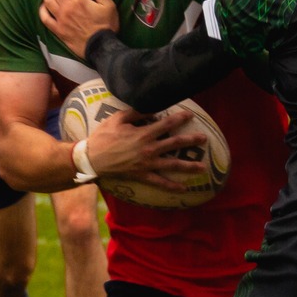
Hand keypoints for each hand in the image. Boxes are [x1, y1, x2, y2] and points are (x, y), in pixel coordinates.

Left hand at [40, 0, 118, 54]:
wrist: (101, 47)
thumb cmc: (106, 25)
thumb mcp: (109, 5)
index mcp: (79, 0)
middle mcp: (67, 8)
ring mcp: (60, 19)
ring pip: (47, 0)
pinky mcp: (58, 30)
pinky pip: (45, 18)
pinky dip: (42, 10)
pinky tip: (43, 4)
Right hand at [85, 105, 206, 190]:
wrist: (92, 158)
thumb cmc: (103, 137)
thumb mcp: (118, 118)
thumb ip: (136, 112)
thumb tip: (152, 108)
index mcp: (143, 133)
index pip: (167, 124)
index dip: (180, 119)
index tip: (190, 116)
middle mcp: (149, 149)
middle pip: (174, 144)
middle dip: (191, 141)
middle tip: (204, 139)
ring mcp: (147, 164)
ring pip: (172, 164)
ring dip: (189, 166)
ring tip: (203, 167)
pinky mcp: (142, 175)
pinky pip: (159, 182)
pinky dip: (171, 186)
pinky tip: (183, 189)